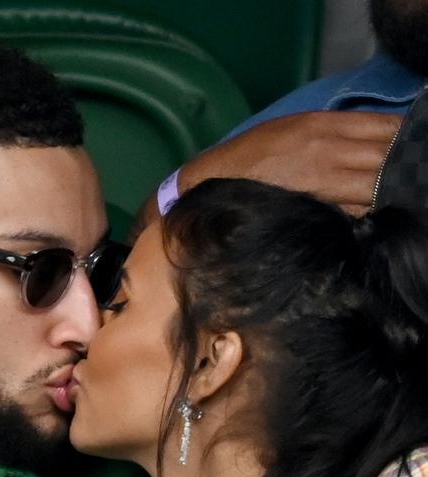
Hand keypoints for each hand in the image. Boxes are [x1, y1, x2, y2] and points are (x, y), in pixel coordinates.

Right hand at [179, 110, 401, 214]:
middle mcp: (329, 150)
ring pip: (380, 185)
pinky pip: (358, 212)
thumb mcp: (289, 132)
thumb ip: (330, 136)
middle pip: (389, 156)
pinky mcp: (315, 209)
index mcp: (323, 126)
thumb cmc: (246, 163)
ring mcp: (324, 182)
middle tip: (402, 177)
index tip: (404, 151)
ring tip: (388, 196)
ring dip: (387, 191)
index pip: (386, 128)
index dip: (402, 140)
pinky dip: (368, 212)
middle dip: (398, 167)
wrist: (207, 187)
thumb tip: (368, 150)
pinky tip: (368, 214)